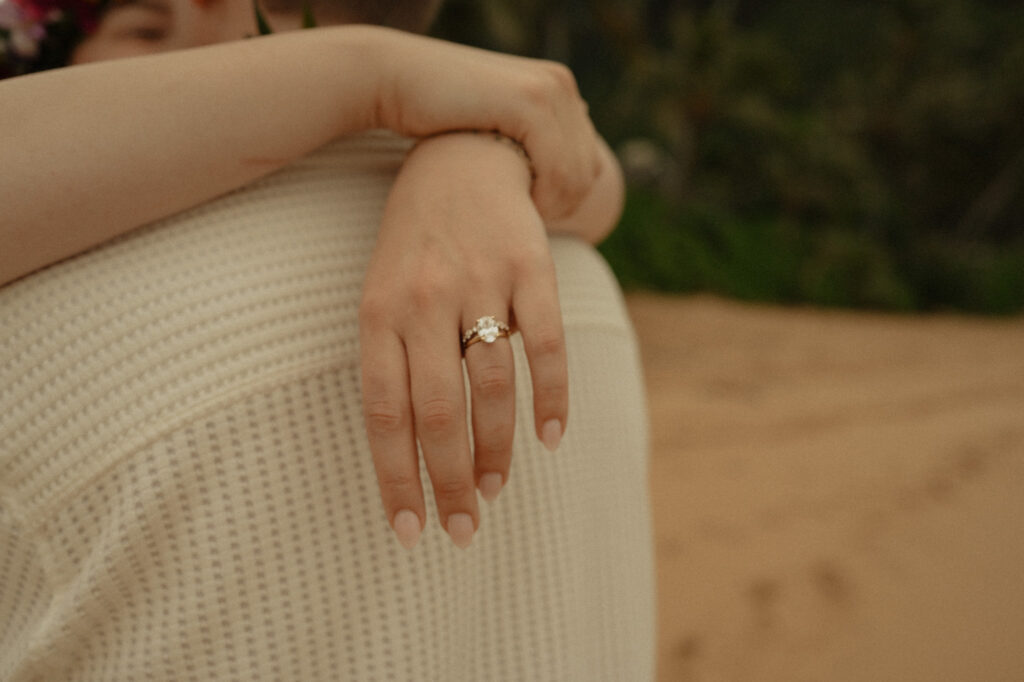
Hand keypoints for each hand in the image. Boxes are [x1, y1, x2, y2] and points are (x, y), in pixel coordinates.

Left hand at [359, 133, 568, 549]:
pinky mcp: (531, 267)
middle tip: (462, 529)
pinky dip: (552, 397)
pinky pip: (547, 343)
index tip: (409, 530)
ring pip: (493, 385)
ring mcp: (482, 281)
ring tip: (494, 490)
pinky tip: (552, 438)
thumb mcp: (381, 292)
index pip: (384, 411)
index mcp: (379, 312)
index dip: (396, 476)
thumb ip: (392, 359)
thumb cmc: (414, 243)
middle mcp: (425, 300)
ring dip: (497, 448)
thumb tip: (412, 448)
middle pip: (440, 410)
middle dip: (450, 479)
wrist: (460, 156)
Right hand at [368, 27, 600, 220]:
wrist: (392, 81)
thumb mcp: (490, 131)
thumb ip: (523, 145)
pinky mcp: (529, 102)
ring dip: (551, 204)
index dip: (563, 198)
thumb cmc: (432, 120)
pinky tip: (512, 201)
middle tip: (520, 218)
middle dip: (560, 204)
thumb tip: (549, 172)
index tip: (526, 213)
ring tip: (514, 212)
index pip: (589, 161)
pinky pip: (559, 170)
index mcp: (557, 89)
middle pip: (590, 170)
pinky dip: (542, 196)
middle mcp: (560, 84)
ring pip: (578, 174)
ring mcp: (548, 90)